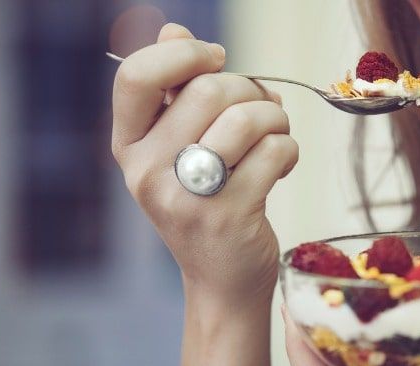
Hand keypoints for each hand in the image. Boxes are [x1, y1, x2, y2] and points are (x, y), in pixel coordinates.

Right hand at [112, 24, 296, 310]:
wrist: (223, 280)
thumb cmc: (207, 204)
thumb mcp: (179, 151)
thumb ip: (176, 93)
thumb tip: (173, 31)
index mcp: (129, 146)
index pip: (136, 76)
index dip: (184, 55)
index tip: (217, 59)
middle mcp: (147, 171)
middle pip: (208, 90)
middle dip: (251, 90)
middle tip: (263, 111)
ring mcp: (187, 197)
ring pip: (247, 117)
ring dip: (276, 117)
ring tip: (277, 135)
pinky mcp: (228, 215)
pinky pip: (275, 150)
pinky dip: (289, 150)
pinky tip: (282, 166)